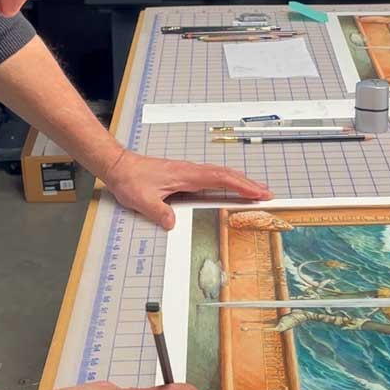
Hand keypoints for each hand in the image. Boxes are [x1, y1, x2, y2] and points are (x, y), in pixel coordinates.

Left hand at [104, 151, 272, 228]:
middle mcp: (191, 171)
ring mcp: (189, 172)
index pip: (220, 178)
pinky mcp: (185, 176)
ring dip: (241, 182)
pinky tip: (232, 190)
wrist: (120, 166)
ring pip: (221, 175)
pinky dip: (228, 182)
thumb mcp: (142, 199)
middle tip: (268, 194)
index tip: (258, 193)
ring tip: (257, 192)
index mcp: (186, 175)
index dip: (241, 185)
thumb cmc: (131, 180)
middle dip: (249, 184)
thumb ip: (158, 211)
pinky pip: (213, 178)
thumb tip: (173, 223)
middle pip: (227, 174)